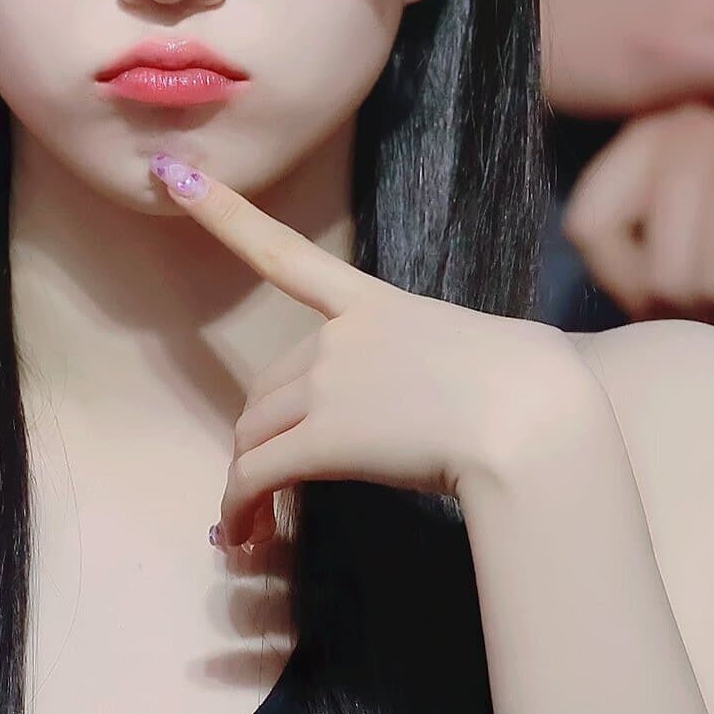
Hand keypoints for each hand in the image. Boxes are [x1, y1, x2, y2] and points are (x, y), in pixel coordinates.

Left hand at [147, 154, 592, 547]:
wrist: (535, 420)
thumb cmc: (538, 386)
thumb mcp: (490, 349)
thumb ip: (446, 362)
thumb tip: (457, 393)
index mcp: (377, 305)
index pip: (285, 255)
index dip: (224, 214)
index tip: (175, 176)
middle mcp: (339, 339)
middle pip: (267, 389)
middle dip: (263, 437)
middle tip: (272, 489)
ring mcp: (327, 386)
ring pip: (254, 437)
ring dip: (249, 482)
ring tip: (256, 527)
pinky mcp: (321, 441)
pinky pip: (255, 478)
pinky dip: (241, 509)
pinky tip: (246, 537)